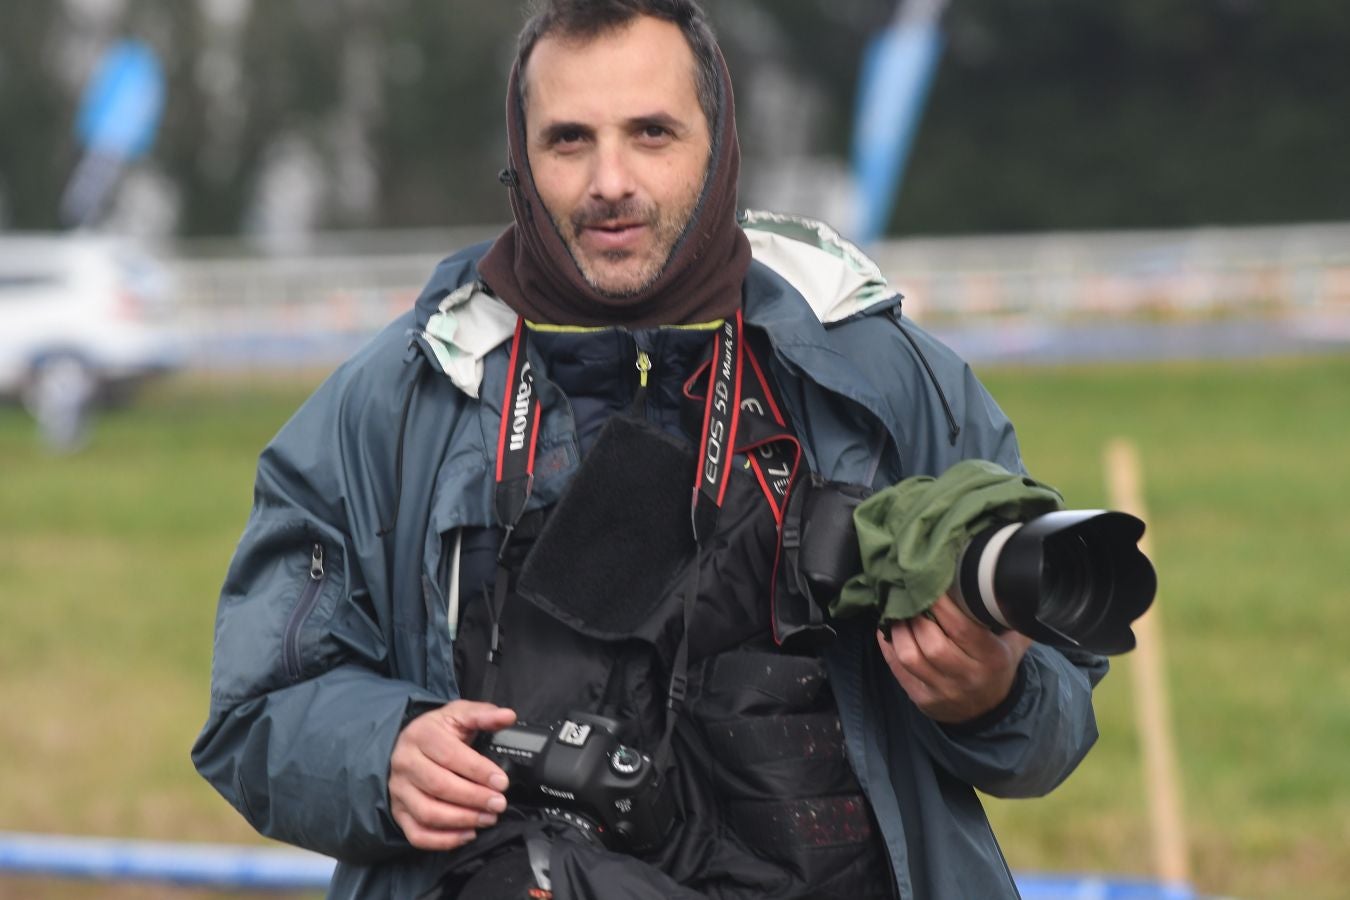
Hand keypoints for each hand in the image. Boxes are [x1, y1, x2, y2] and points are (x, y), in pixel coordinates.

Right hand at [388, 700, 517, 850]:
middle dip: (474, 798)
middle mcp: (405, 763)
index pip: (450, 756)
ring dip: (462, 820)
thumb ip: (483, 714)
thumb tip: (508, 716)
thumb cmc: (438, 731)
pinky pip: (417, 834)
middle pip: (440, 786)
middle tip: (499, 803)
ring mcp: (399, 790)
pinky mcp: (399, 811)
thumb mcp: (458, 714)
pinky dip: (443, 840)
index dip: (479, 771)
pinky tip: (467, 834)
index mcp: (421, 735)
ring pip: (428, 813)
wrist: (408, 744)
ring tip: (488, 818)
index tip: (502, 782)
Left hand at [876, 594, 1032, 724]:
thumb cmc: (996, 667)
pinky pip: (898, 670)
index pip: (962, 628)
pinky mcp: (922, 699)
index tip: (930, 583)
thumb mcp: (1013, 644)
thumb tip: (1003, 579)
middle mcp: (967, 677)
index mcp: (991, 659)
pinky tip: (887, 629)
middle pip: (932, 644)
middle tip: (908, 595)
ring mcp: (943, 691)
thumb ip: (1010, 616)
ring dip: (898, 630)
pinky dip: (888, 647)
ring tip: (896, 612)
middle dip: (916, 616)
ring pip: (910, 657)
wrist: (989, 713)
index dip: (942, 605)